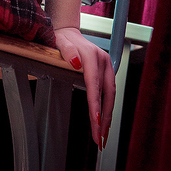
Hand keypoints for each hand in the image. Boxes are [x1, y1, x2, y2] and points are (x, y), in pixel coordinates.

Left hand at [54, 26, 114, 148]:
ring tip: (103, 135)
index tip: (96, 121)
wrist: (69, 33)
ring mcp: (106, 67)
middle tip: (100, 137)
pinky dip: (107, 108)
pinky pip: (108, 92)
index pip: (95, 85)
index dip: (96, 104)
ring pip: (110, 95)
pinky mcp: (106, 72)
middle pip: (107, 93)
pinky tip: (104, 121)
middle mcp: (103, 62)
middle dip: (105, 117)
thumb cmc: (63, 39)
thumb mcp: (60, 42)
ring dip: (108, 116)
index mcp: (92, 56)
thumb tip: (76, 63)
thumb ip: (67, 51)